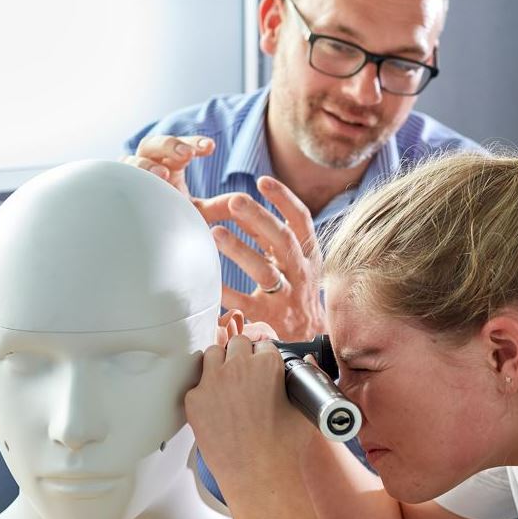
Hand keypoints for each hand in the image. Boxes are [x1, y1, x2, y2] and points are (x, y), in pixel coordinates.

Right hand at [122, 135, 241, 222]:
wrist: (144, 247)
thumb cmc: (171, 223)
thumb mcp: (197, 214)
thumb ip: (218, 207)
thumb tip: (242, 201)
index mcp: (167, 164)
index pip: (180, 146)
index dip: (193, 142)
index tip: (210, 148)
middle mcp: (145, 166)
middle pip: (152, 144)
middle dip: (170, 146)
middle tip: (188, 155)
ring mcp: (127, 179)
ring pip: (131, 161)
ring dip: (147, 164)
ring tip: (163, 174)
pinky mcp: (113, 193)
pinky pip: (116, 182)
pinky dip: (127, 181)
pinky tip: (138, 186)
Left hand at [185, 336, 312, 491]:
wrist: (258, 477)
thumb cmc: (284, 448)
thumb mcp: (305, 408)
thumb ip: (309, 377)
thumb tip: (309, 359)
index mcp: (267, 365)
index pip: (264, 345)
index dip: (265, 359)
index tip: (264, 372)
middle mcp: (238, 367)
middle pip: (237, 343)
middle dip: (243, 356)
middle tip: (247, 377)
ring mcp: (212, 382)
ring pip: (213, 353)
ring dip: (221, 364)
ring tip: (229, 385)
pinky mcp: (194, 400)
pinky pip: (197, 384)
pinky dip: (206, 391)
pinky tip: (217, 407)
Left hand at [212, 176, 326, 340]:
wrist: (309, 337)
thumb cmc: (296, 290)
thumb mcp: (294, 261)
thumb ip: (270, 236)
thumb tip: (242, 205)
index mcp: (309, 253)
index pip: (301, 220)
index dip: (284, 199)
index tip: (263, 181)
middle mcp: (301, 272)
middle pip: (282, 240)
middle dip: (259, 218)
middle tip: (234, 200)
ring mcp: (286, 296)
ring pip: (264, 271)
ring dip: (240, 251)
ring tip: (215, 233)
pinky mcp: (268, 316)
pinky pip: (245, 302)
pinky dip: (226, 291)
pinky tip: (208, 280)